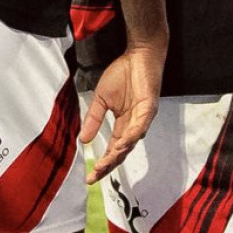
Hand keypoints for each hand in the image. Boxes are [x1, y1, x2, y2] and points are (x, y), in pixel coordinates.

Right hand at [80, 40, 163, 180]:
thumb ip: (93, 119)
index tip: (89, 176)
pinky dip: (131, 136)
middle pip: (121, 152)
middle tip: (94, 177)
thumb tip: (83, 141)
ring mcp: (143, 118)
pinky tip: (121, 144)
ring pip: (131, 142)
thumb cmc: (122, 74)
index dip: (102, 163)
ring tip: (104, 164)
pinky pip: (140, 126)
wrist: (138, 55)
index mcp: (123, 124)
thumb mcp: (101, 99)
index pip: (113, 149)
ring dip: (118, 154)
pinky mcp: (149, 108)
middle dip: (108, 165)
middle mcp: (134, 126)